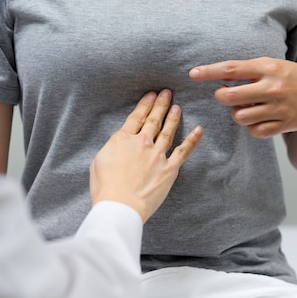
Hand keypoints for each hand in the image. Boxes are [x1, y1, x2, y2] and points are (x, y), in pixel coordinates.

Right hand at [90, 90, 202, 222]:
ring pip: (167, 131)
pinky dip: (192, 140)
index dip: (144, 105)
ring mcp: (157, 155)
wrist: (120, 204)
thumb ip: (111, 149)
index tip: (150, 95)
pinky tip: (198, 130)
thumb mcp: (98, 162)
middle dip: (160, 105)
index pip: (136, 117)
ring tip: (177, 107)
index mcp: (122, 140)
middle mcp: (141, 143)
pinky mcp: (169, 169)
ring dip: (173, 117)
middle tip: (166, 93)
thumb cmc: (105, 188)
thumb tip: (118, 145)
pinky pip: (183, 151)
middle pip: (153, 120)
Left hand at [189, 57, 296, 138]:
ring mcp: (278, 108)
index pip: (231, 68)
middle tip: (225, 94)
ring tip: (245, 106)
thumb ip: (247, 71)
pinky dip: (250, 126)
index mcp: (267, 68)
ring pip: (239, 116)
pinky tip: (258, 118)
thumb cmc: (290, 78)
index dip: (209, 71)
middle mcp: (272, 87)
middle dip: (221, 96)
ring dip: (236, 112)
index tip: (192, 73)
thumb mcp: (272, 66)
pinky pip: (253, 131)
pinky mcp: (283, 125)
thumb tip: (218, 78)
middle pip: (230, 96)